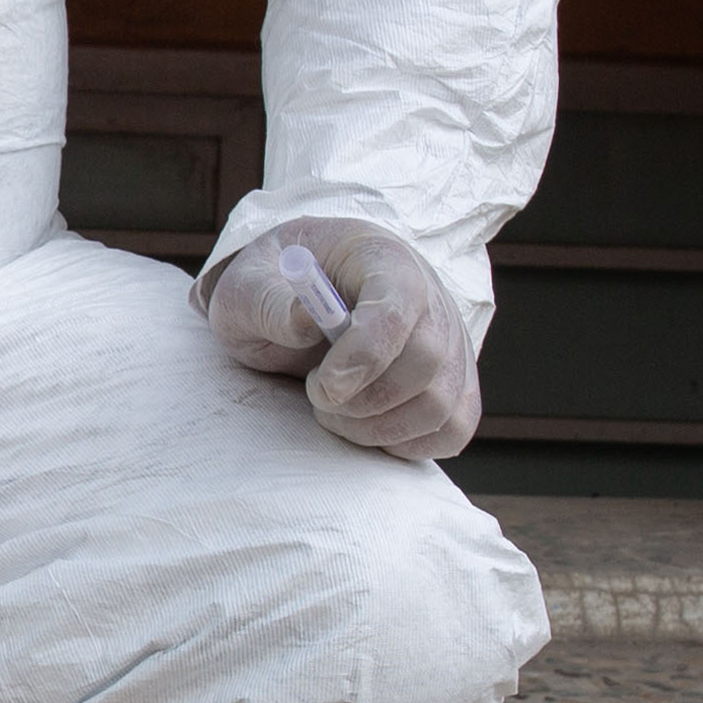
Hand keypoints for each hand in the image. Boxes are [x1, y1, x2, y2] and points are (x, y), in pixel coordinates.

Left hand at [203, 218, 481, 460]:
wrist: (304, 301)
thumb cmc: (276, 291)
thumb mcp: (246, 287)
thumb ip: (266, 302)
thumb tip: (305, 321)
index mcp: (381, 259)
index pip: (397, 307)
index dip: (365, 354)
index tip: (322, 387)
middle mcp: (431, 297)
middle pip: (427, 361)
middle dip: (364, 400)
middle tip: (316, 398)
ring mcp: (451, 342)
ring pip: (440, 404)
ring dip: (377, 428)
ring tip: (334, 411)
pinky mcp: (455, 384)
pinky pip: (453, 428)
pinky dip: (407, 443)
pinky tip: (367, 425)